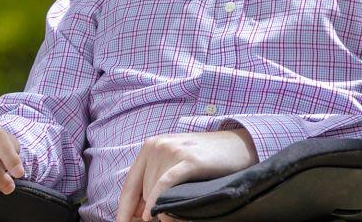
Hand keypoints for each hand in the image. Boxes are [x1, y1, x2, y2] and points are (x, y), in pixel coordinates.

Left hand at [116, 129, 257, 221]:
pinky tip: (156, 214)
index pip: (129, 185)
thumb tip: (139, 213)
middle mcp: (157, 146)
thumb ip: (156, 180)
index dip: (124, 210)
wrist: (237, 145)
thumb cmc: (205, 158)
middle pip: (141, 191)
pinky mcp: (188, 160)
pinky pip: (165, 185)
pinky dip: (157, 201)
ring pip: (153, 191)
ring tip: (176, 211)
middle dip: (146, 211)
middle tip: (162, 219)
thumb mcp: (175, 163)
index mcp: (151, 146)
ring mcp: (172, 151)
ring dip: (160, 209)